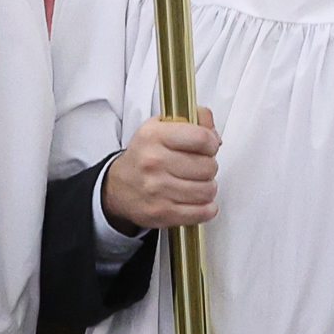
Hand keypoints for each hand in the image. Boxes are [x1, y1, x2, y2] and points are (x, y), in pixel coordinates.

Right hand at [101, 114, 220, 231]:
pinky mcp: (162, 213)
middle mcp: (154, 162)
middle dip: (209, 167)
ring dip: (208, 188)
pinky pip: (202, 212)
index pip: (201, 138)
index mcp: (155, 136)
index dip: (211, 143)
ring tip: (197, 183)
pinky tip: (198, 200)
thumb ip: (193, 120)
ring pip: (207, 190)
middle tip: (199, 167)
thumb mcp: (161, 127)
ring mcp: (157, 190)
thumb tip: (215, 135)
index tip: (208, 147)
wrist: (118, 187)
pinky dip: (207, 208)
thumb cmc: (144, 156)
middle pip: (208, 166)